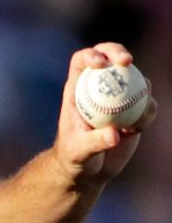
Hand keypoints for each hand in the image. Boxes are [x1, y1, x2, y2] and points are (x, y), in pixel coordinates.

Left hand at [55, 42, 157, 183]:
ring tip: (132, 120)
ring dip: (140, 90)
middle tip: (127, 62)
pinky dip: (147, 112)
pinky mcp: (134, 110)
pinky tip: (136, 130)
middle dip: (119, 53)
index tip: (100, 63)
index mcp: (77, 89)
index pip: (82, 61)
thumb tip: (115, 135)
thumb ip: (94, 142)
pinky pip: (147, 104)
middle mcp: (98, 88)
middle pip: (110, 59)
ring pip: (135, 79)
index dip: (92, 54)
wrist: (88, 169)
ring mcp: (118, 97)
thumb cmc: (74, 158)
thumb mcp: (78, 151)